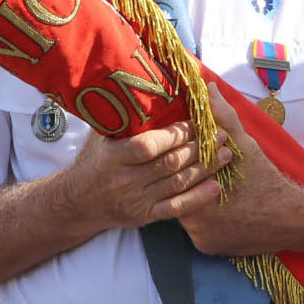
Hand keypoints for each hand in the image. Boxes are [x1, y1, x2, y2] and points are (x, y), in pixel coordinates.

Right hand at [58, 119, 219, 229]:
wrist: (77, 203)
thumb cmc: (94, 162)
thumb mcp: (101, 138)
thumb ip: (123, 119)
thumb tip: (144, 87)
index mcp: (113, 157)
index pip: (150, 146)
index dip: (176, 134)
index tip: (197, 122)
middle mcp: (125, 180)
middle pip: (169, 164)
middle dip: (199, 148)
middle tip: (221, 135)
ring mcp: (136, 200)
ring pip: (177, 184)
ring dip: (205, 168)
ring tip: (226, 154)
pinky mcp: (145, 215)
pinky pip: (176, 208)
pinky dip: (198, 198)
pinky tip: (216, 187)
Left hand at [168, 82, 303, 254]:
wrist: (291, 218)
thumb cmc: (265, 179)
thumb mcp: (244, 146)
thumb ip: (222, 118)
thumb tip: (209, 89)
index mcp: (196, 191)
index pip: (173, 176)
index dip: (182, 166)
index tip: (194, 161)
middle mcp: (193, 220)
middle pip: (176, 196)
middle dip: (187, 184)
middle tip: (205, 176)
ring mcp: (200, 238)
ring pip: (186, 215)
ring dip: (194, 202)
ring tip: (214, 192)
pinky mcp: (208, 249)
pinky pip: (197, 233)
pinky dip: (205, 223)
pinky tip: (220, 212)